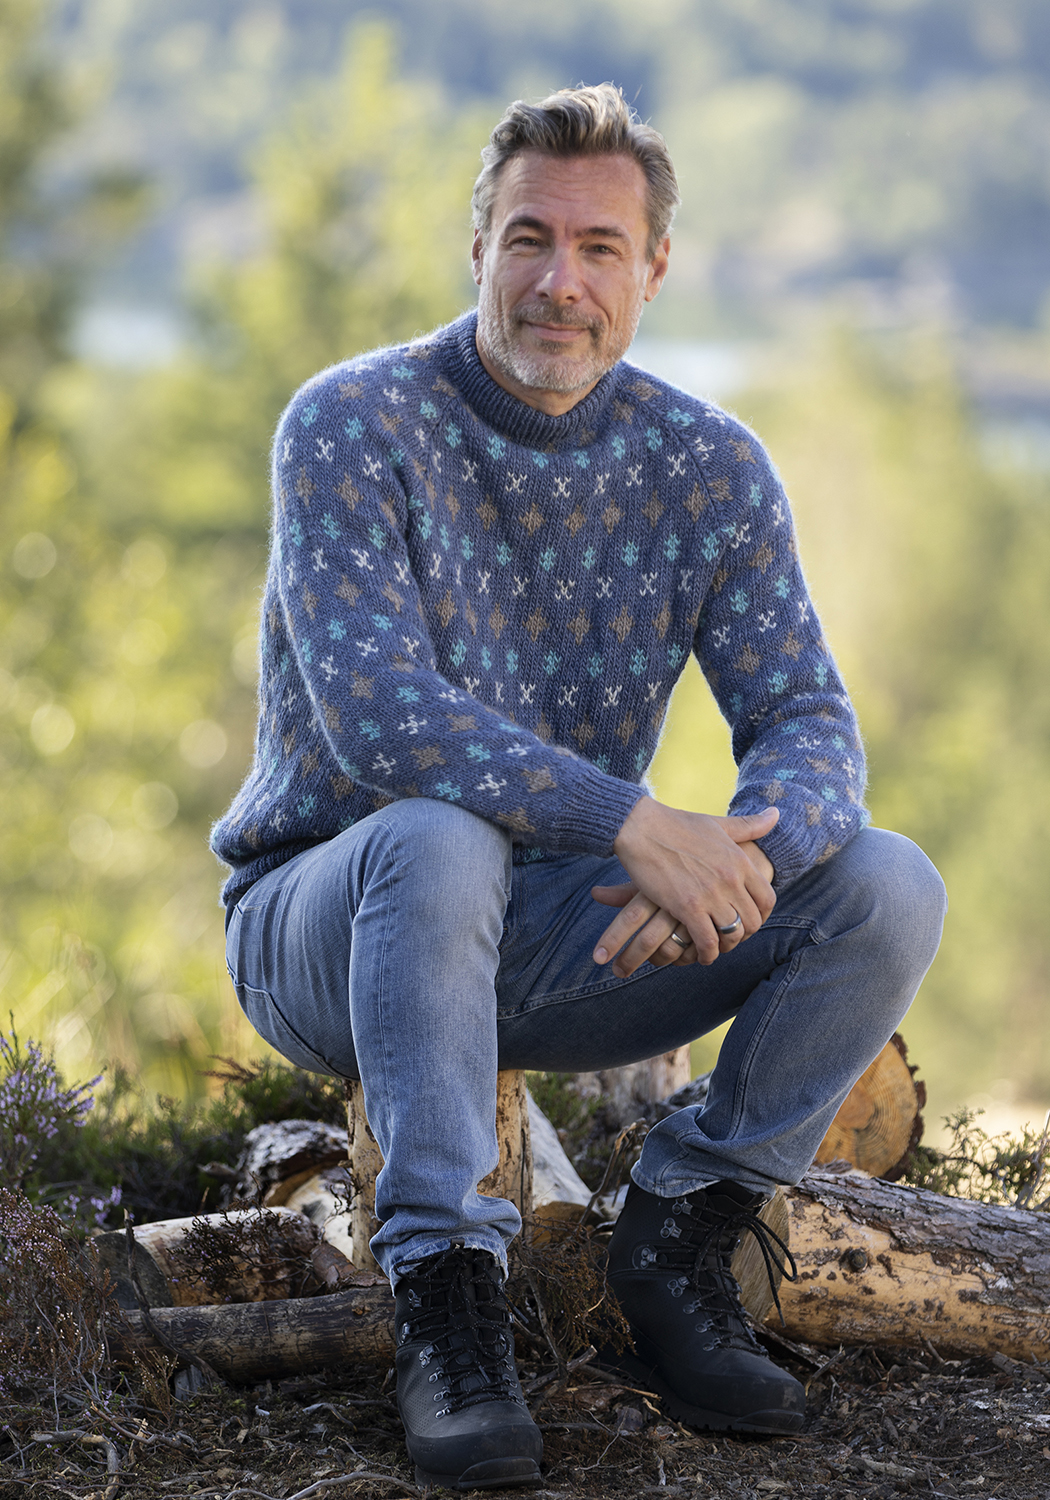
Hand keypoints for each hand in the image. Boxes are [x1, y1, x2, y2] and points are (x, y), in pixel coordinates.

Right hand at [592, 799, 777, 977]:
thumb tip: (776, 814)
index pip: (767, 900)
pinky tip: (701, 954)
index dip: (761, 916)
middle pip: (752, 921)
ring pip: (732, 934)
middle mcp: (730, 879)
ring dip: (726, 946)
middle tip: (730, 937)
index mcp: (740, 861)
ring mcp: (710, 894)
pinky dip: (707, 953)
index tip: (749, 921)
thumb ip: (749, 825)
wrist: (641, 827)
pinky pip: (707, 941)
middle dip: (743, 934)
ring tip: (716, 947)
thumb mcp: (719, 823)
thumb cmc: (677, 824)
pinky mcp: (687, 906)